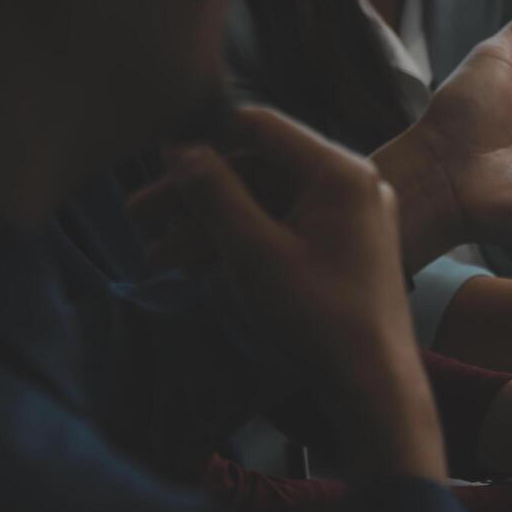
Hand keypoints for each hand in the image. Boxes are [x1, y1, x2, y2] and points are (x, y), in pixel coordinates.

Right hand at [127, 107, 444, 481]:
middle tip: (137, 219)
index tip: (153, 162)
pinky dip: (243, 244)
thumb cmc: (319, 318)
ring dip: (211, 226)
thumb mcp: (254, 252)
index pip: (258, 127)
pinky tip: (195, 268)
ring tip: (158, 258)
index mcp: (339, 172)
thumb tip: (181, 146)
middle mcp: (351, 185)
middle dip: (196, 196)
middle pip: (258, 169)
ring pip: (266, 205)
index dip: (202, 140)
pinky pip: (285, 230)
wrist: (373, 385)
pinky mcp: (345, 249)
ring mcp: (351, 218)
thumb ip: (214, 193)